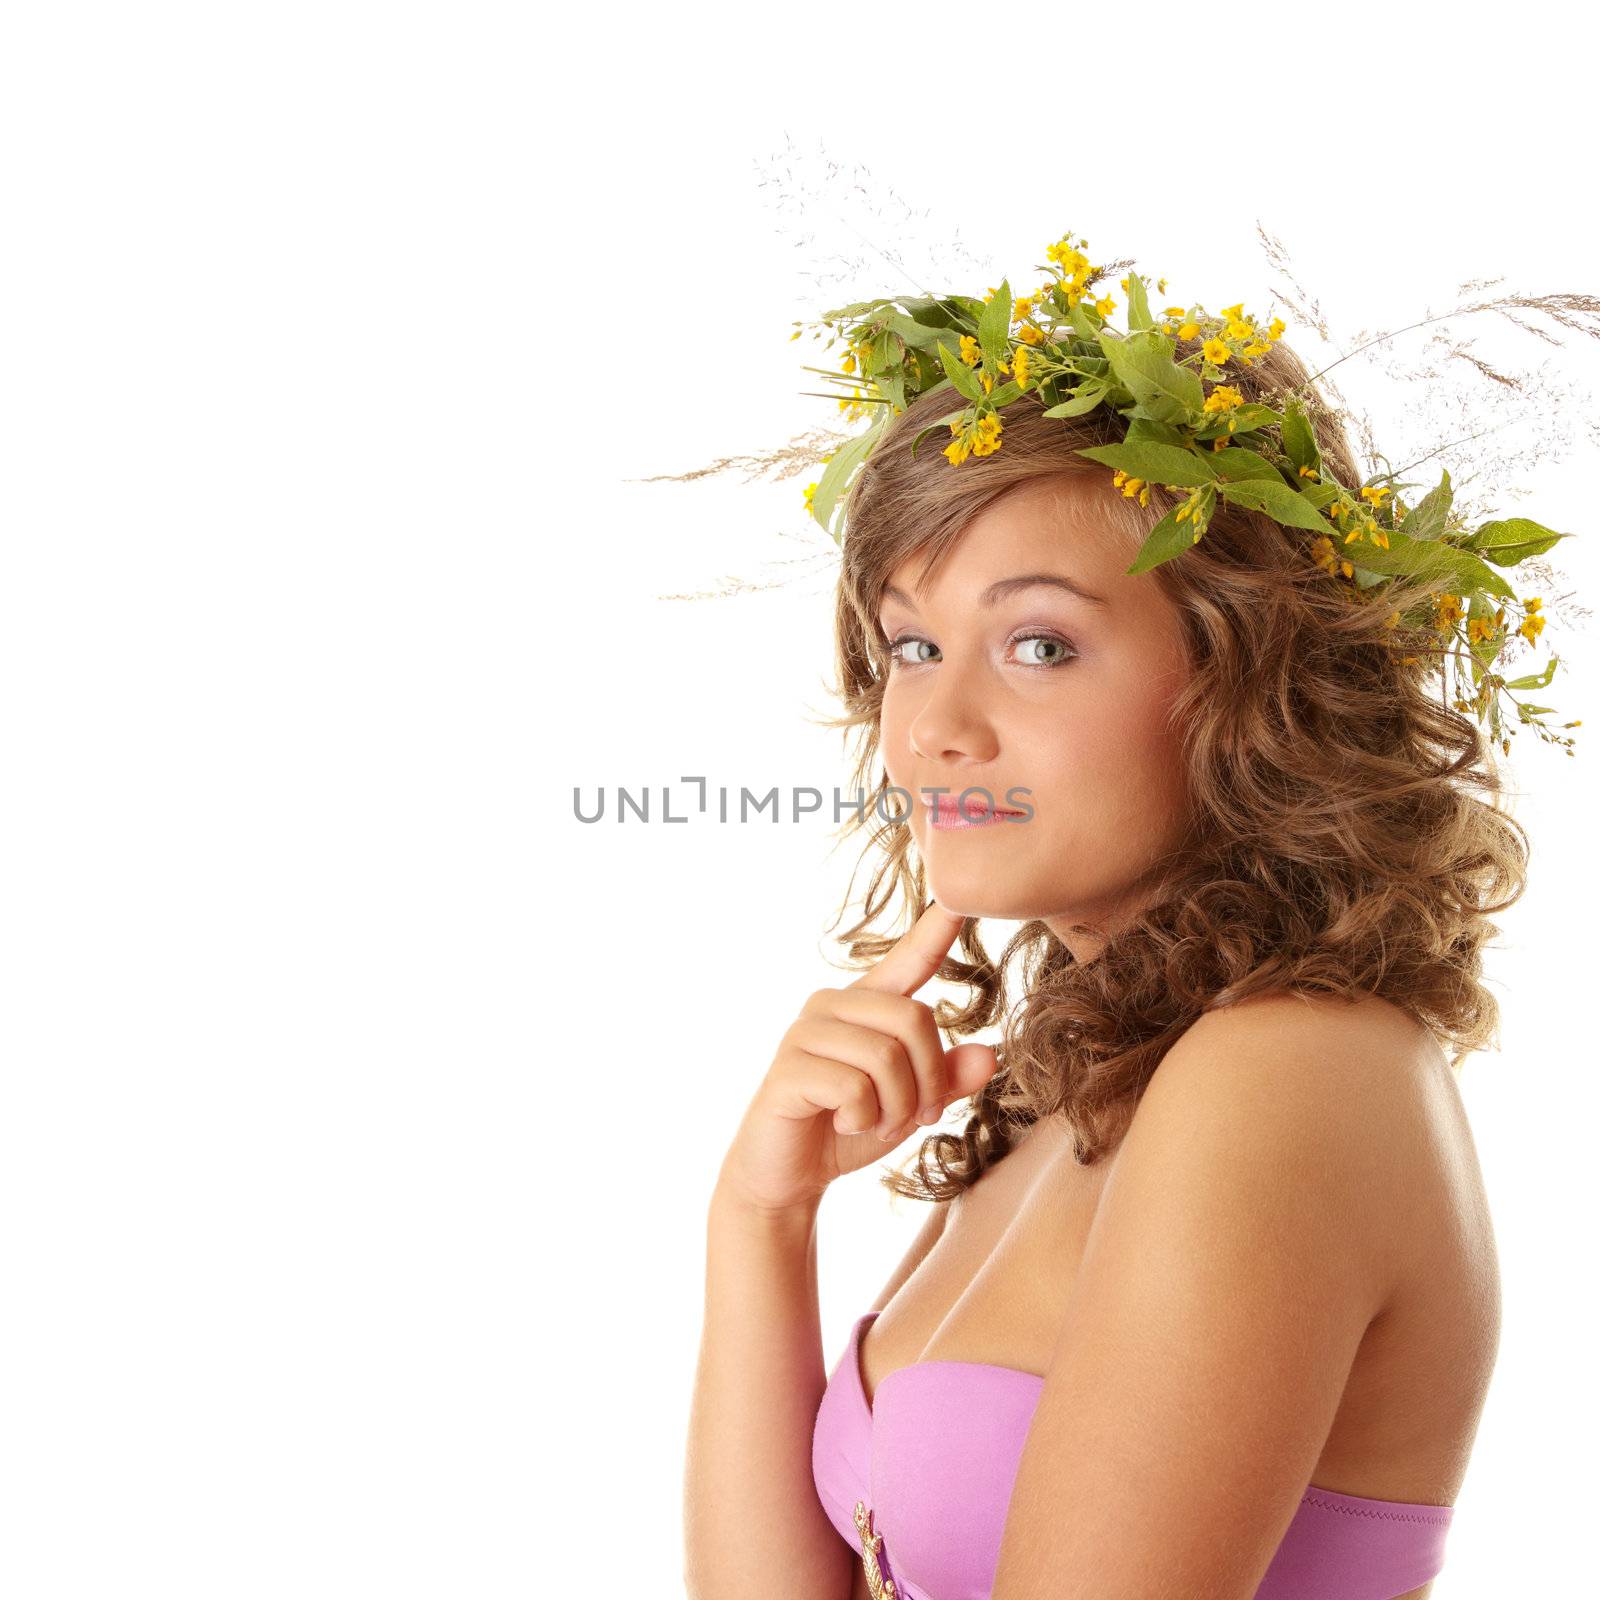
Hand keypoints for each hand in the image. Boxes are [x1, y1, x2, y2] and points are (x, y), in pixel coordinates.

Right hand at [716, 902, 1001, 1217]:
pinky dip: (864, 1119)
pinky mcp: (789, 1067)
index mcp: (866, 1005)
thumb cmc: (849, 1129)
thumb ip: (946, 1079)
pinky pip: (853, 1087)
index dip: (935, 931)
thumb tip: (989, 1055)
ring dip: (897, 1108)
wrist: (787, 1174)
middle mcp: (833, 1006)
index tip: (960, 902)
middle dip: (929, 1081)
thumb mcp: (909, 1106)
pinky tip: (844, 1125)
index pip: (909, 960)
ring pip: (887, 1056)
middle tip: (916, 1117)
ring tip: (878, 1124)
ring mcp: (806, 1032)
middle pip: (914, 1019)